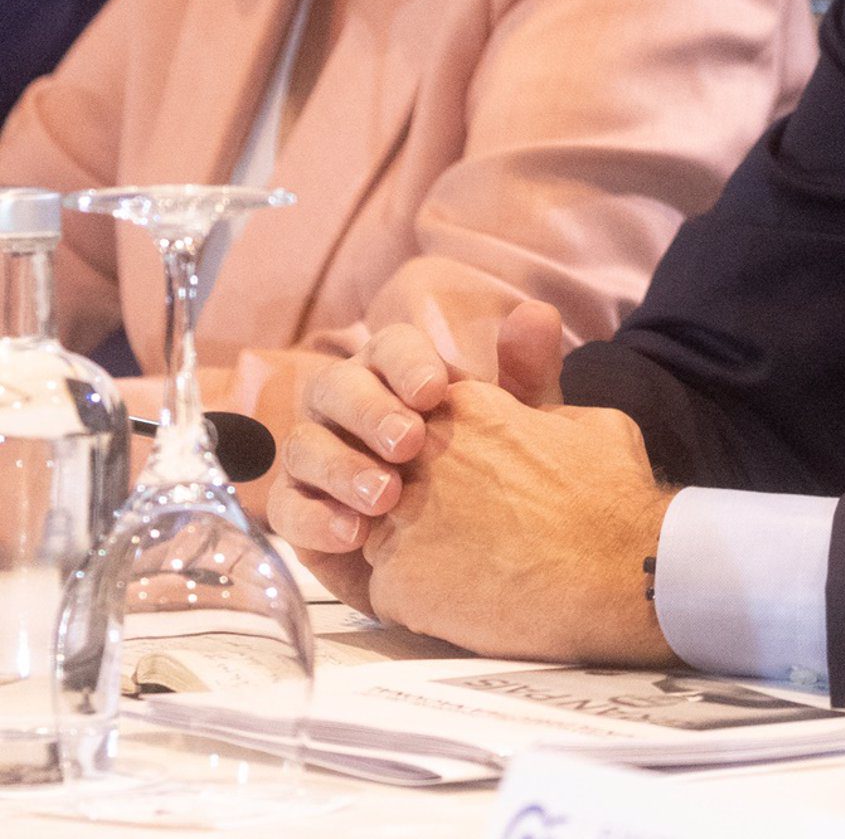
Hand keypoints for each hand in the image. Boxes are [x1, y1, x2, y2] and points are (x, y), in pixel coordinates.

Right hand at [267, 303, 564, 604]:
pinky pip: (286, 508)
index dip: (407, 364)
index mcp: (395, 373)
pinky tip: (353, 533)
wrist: (469, 553)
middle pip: (337, 386)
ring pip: (305, 445)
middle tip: (409, 442)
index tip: (436, 390)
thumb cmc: (488, 474)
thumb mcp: (513, 428)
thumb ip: (525, 373)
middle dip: (370, 411)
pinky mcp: (299, 512)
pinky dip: (314, 519)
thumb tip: (536, 314)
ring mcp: (317, 457)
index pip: (389, 347)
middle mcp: (347, 406)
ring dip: (342, 467)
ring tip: (386, 497)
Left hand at [360, 381, 673, 661]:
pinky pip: (380, 589)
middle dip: (408, 499)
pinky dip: (411, 600)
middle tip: (458, 531)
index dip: (437, 456)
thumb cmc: (613, 496)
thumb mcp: (583, 419)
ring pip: (372, 531)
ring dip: (404, 550)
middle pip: (383, 473)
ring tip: (458, 572)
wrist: (624, 572)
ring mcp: (400, 519)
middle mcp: (418, 455)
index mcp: (462, 408)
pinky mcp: (396, 583)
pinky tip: (458, 605)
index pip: (414, 421)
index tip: (467, 482)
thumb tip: (530, 410)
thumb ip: (537, 401)